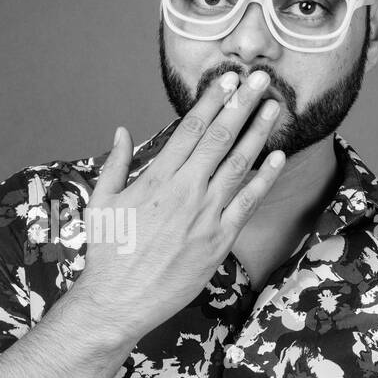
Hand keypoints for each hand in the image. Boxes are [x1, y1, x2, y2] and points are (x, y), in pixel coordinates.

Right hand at [71, 69, 285, 344]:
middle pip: (220, 137)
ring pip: (239, 164)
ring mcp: (205, 215)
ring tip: (275, 107)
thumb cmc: (107, 253)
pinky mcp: (219, 240)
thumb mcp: (100, 202)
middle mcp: (185, 191)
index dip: (212, 100)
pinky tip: (278, 157)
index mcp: (156, 178)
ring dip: (259, 132)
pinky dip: (265, 178)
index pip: (190, 128)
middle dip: (242, 104)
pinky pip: (248, 202)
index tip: (226, 79)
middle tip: (261, 78)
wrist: (118, 300)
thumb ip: (116, 164)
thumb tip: (121, 131)